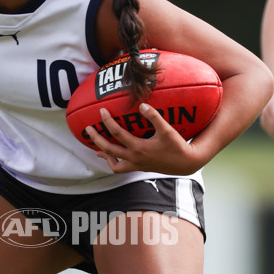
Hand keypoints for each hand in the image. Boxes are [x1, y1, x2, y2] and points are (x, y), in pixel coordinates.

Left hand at [85, 104, 201, 175]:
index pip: (117, 133)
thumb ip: (154, 117)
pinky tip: (113, 157)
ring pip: (114, 164)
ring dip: (104, 156)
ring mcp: (136, 165)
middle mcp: (135, 158)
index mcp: (139, 148)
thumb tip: (141, 105)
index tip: (101, 111)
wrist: (186, 163)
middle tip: (88, 129)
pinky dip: (114, 163)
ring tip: (97, 149)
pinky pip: (122, 168)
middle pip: (109, 150)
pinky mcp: (140, 167)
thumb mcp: (167, 129)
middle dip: (96, 139)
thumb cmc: (177, 145)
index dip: (107, 121)